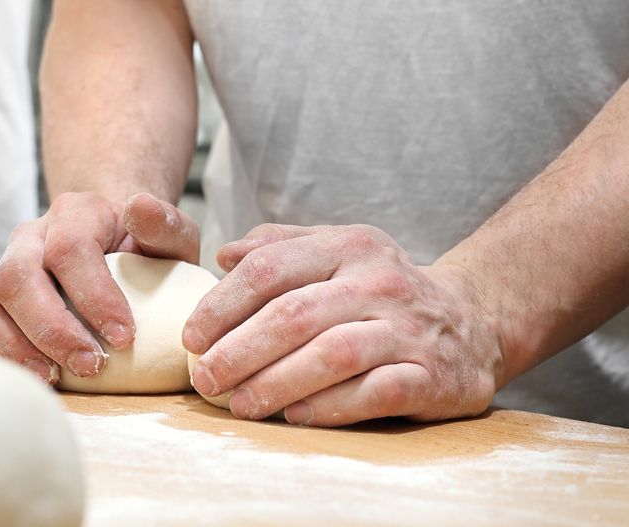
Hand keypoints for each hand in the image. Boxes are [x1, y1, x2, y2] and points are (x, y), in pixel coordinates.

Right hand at [0, 192, 199, 383]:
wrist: (112, 252)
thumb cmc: (145, 255)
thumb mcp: (171, 239)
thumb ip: (166, 226)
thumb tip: (140, 208)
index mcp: (74, 214)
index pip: (69, 248)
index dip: (94, 296)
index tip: (125, 339)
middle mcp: (27, 238)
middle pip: (15, 277)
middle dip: (51, 329)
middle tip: (90, 366)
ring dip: (9, 346)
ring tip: (52, 378)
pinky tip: (16, 379)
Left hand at [182, 223, 503, 426]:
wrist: (472, 321)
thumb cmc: (381, 291)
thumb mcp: (337, 252)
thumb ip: (280, 247)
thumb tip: (223, 254)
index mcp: (348, 246)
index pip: (270, 268)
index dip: (222, 304)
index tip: (191, 337)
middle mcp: (379, 282)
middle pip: (293, 315)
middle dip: (238, 350)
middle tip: (204, 378)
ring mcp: (408, 329)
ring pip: (331, 355)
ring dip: (276, 383)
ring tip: (239, 404)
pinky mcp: (432, 375)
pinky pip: (374, 393)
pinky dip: (329, 407)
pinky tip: (295, 417)